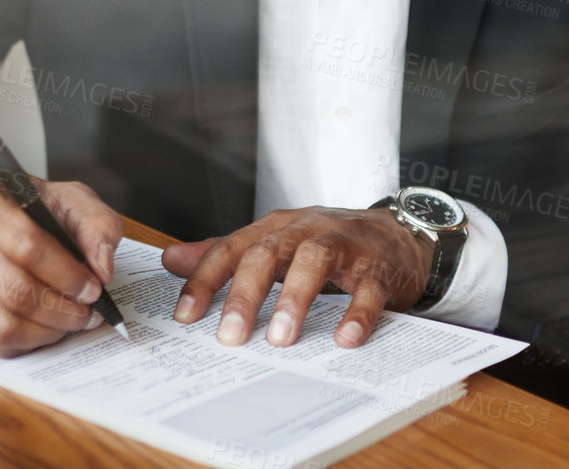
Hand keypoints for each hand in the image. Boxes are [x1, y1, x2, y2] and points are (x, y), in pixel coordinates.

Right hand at [0, 177, 123, 357]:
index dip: (67, 274)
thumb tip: (103, 270)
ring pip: (0, 325)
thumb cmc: (19, 210)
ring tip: (69, 323)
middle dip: (61, 310)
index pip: (28, 246)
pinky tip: (43, 330)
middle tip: (87, 314)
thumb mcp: (63, 199)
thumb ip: (95, 224)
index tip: (94, 288)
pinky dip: (25, 343)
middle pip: (14, 291)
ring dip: (46, 332)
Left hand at [160, 206, 432, 349]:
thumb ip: (225, 253)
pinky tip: (344, 339)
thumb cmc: (328, 243)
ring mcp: (344, 246)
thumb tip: (171, 260)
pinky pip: (368, 288)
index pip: (231, 248)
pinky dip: (356, 314)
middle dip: (245, 295)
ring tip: (279, 339)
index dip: (205, 280)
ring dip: (294, 299)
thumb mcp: (274, 242)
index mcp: (275, 228)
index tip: (185, 316)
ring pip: (314, 262)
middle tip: (230, 336)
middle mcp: (305, 230)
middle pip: (268, 253)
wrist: (397, 234)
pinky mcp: (378, 267)